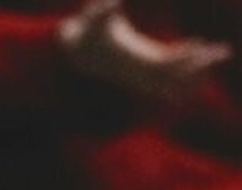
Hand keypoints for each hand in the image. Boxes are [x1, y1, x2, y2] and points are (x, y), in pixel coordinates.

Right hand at [58, 0, 232, 103]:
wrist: (75, 53)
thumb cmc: (85, 32)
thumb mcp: (90, 18)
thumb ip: (101, 9)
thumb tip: (114, 1)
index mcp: (133, 58)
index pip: (163, 62)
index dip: (183, 56)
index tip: (201, 47)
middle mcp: (140, 68)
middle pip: (175, 72)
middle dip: (199, 64)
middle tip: (223, 52)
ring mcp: (141, 69)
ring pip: (174, 73)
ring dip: (196, 66)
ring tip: (219, 52)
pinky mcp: (142, 64)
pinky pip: (167, 67)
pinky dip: (184, 58)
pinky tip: (198, 47)